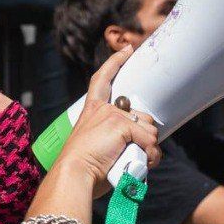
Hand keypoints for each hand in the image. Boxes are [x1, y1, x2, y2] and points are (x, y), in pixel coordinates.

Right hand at [56, 46, 161, 196]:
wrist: (74, 173)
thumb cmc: (82, 167)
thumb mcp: (95, 145)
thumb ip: (112, 138)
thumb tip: (139, 146)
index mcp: (92, 111)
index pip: (102, 79)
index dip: (115, 63)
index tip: (127, 50)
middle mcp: (103, 110)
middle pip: (141, 115)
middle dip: (145, 136)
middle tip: (135, 152)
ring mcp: (113, 116)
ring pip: (150, 130)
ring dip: (149, 149)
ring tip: (135, 161)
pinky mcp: (123, 125)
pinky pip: (150, 141)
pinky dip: (150, 156)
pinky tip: (140, 163)